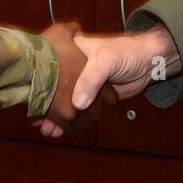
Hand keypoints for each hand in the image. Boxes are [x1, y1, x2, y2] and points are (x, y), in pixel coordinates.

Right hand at [34, 25, 178, 138]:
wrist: (149, 61)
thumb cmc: (126, 53)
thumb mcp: (106, 60)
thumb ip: (91, 80)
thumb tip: (78, 105)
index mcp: (73, 52)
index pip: (52, 68)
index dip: (42, 83)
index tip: (32, 98)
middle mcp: (75, 68)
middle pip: (56, 89)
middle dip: (48, 106)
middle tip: (38, 121)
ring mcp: (84, 83)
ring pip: (66, 102)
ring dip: (56, 117)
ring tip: (46, 130)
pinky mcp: (93, 97)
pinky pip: (78, 110)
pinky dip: (69, 120)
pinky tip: (58, 130)